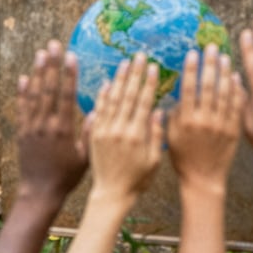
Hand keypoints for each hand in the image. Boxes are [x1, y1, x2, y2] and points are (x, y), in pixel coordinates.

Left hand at [16, 40, 87, 206]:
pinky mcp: (22, 133)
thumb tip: (98, 108)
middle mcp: (46, 125)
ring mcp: (32, 128)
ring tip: (41, 53)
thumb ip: (90, 132)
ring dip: (38, 72)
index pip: (66, 95)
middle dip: (52, 65)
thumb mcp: (85, 156)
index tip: (71, 55)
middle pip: (49, 89)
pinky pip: (22, 108)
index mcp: (63, 129)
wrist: (40, 193)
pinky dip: (22, 92)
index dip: (68, 74)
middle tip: (54, 44)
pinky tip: (25, 77)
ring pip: (34, 95)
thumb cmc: (67, 176)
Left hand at [88, 53, 162, 205]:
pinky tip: (108, 81)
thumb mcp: (153, 161)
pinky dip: (103, 95)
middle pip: (128, 96)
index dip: (148, 83)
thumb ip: (156, 135)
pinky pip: (98, 110)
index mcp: (136, 135)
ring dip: (119, 79)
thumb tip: (158, 110)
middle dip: (135, 74)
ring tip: (125, 62)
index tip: (152, 66)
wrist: (110, 196)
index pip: (143, 102)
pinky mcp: (94, 134)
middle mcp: (120, 130)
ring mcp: (105, 131)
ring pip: (113, 99)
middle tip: (139, 56)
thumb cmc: (137, 181)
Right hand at [167, 44, 244, 192]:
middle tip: (212, 47)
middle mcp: (204, 121)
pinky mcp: (234, 131)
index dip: (191, 69)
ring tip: (225, 57)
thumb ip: (172, 113)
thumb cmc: (183, 157)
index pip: (189, 88)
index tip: (193, 52)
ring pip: (225, 94)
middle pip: (209, 86)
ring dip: (225, 73)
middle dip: (210, 64)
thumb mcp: (171, 135)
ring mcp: (221, 126)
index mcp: (186, 121)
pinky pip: (237, 107)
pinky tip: (236, 77)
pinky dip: (237, 91)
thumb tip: (175, 89)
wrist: (203, 180)